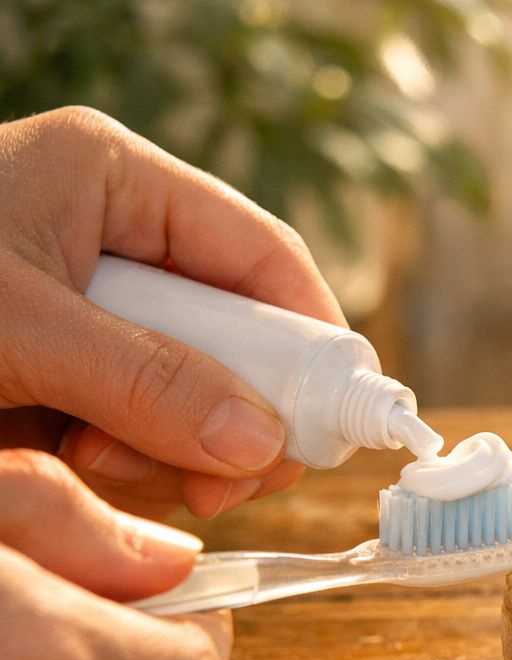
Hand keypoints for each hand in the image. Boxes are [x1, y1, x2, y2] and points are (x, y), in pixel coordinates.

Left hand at [0, 106, 345, 518]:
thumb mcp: (15, 330)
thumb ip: (145, 379)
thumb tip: (263, 441)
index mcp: (114, 181)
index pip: (261, 254)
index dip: (310, 337)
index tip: (332, 421)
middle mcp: (113, 237)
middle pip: (240, 327)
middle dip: (237, 409)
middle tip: (221, 479)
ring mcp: (90, 305)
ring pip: (198, 385)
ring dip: (174, 444)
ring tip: (103, 466)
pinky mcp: (65, 366)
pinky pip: (143, 419)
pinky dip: (130, 459)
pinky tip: (81, 467)